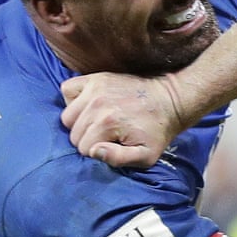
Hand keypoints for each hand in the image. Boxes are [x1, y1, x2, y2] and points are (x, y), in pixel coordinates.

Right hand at [60, 72, 184, 167]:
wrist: (169, 100)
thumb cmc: (156, 131)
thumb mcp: (146, 155)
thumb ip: (118, 159)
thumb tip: (93, 151)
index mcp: (108, 123)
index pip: (83, 148)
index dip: (97, 151)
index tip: (113, 144)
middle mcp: (97, 104)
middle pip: (73, 133)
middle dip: (88, 138)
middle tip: (108, 134)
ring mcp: (94, 88)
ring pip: (67, 116)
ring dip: (79, 122)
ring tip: (99, 122)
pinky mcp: (95, 78)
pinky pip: (67, 90)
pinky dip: (73, 99)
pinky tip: (90, 106)